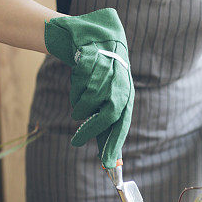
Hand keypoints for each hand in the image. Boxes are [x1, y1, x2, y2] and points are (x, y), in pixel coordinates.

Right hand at [44, 9, 133, 168]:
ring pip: (89, 100)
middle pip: (108, 115)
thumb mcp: (107, 97)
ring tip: (78, 104)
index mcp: (127, 95)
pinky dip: (75, 89)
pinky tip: (78, 82)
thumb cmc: (101, 75)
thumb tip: (109, 159)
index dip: (114, 144)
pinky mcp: (94, 58)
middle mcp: (121, 84)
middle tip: (77, 142)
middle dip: (92, 131)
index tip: (106, 164)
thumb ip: (107, 123)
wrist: (95, 37)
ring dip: (80, 106)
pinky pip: (79, 84)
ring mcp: (108, 71)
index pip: (122, 124)